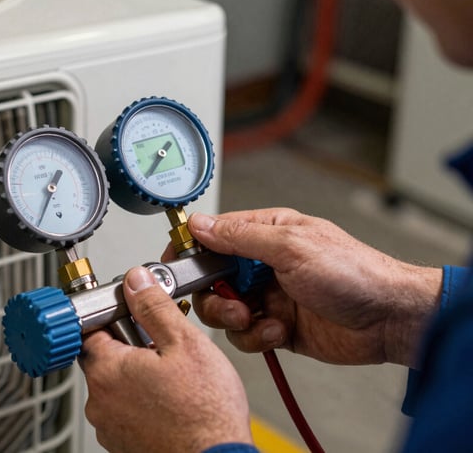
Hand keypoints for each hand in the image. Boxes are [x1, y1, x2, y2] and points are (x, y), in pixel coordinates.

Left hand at [80, 267, 252, 452]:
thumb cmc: (205, 413)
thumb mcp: (185, 343)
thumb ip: (154, 306)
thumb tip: (136, 281)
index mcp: (106, 369)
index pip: (92, 325)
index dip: (117, 314)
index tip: (136, 314)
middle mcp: (99, 401)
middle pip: (105, 356)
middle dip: (132, 347)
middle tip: (165, 351)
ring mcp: (108, 426)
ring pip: (117, 385)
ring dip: (138, 377)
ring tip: (173, 381)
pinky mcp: (121, 444)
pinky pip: (125, 411)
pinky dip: (142, 403)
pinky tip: (170, 403)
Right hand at [185, 208, 442, 366]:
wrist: (388, 319)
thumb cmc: (354, 273)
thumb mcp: (291, 246)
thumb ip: (241, 236)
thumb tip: (201, 224)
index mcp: (266, 232)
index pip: (213, 236)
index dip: (190, 251)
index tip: (173, 267)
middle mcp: (263, 264)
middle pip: (211, 280)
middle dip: (215, 297)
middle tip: (232, 304)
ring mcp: (268, 296)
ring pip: (224, 311)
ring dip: (236, 320)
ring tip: (259, 319)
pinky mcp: (275, 326)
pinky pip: (245, 335)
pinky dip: (257, 337)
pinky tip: (280, 331)